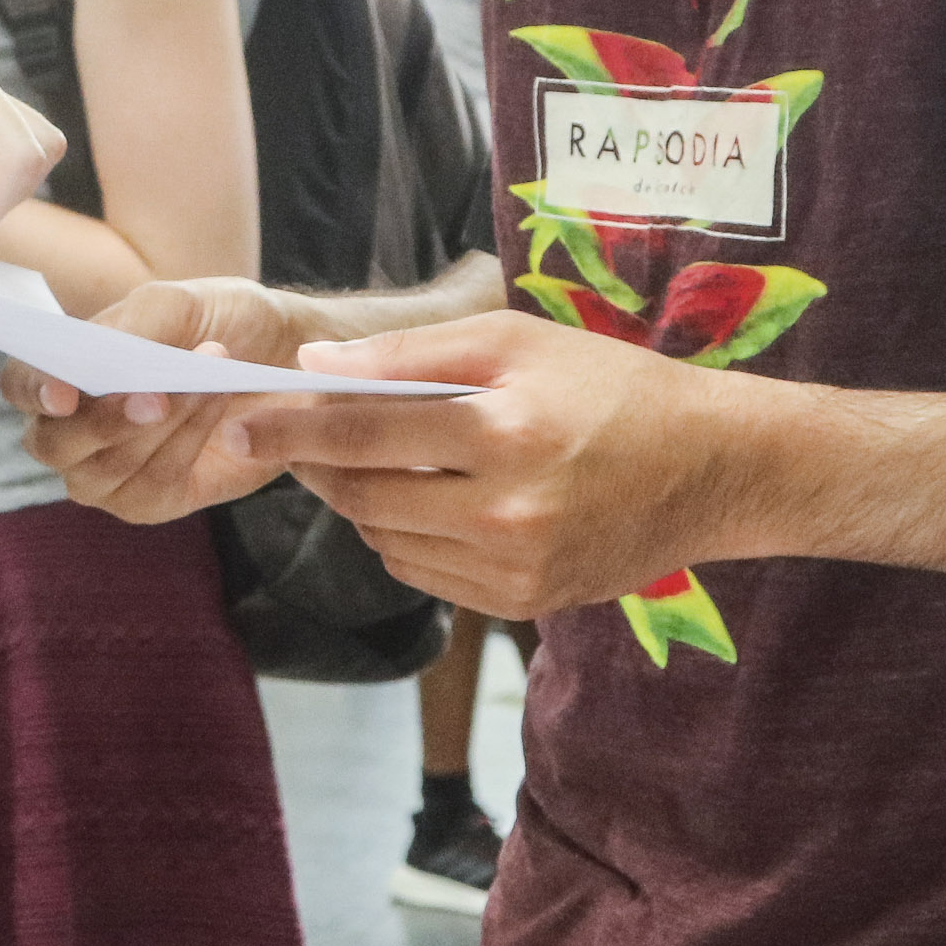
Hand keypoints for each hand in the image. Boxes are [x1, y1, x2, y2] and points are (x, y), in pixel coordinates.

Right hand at [15, 280, 310, 521]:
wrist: (286, 354)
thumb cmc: (218, 320)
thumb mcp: (180, 305)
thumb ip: (135, 327)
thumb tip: (101, 355)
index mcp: (63, 372)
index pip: (21, 386)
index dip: (33, 391)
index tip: (64, 394)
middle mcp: (71, 430)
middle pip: (54, 444)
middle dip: (105, 423)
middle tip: (156, 396)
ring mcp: (107, 473)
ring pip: (107, 470)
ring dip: (161, 428)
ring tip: (208, 381)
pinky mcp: (152, 501)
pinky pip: (152, 486)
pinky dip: (185, 445)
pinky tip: (215, 406)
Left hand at [244, 312, 773, 619]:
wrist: (710, 469)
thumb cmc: (609, 386)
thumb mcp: (516, 340)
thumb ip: (410, 354)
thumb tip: (312, 368)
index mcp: (504, 430)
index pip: (361, 430)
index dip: (288, 427)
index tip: (235, 421)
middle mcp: (506, 510)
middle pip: (362, 494)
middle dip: (310, 466)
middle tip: (279, 437)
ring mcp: (513, 568)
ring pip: (384, 538)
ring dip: (356, 500)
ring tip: (366, 459)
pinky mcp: (519, 605)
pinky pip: (421, 572)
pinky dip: (400, 536)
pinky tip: (422, 500)